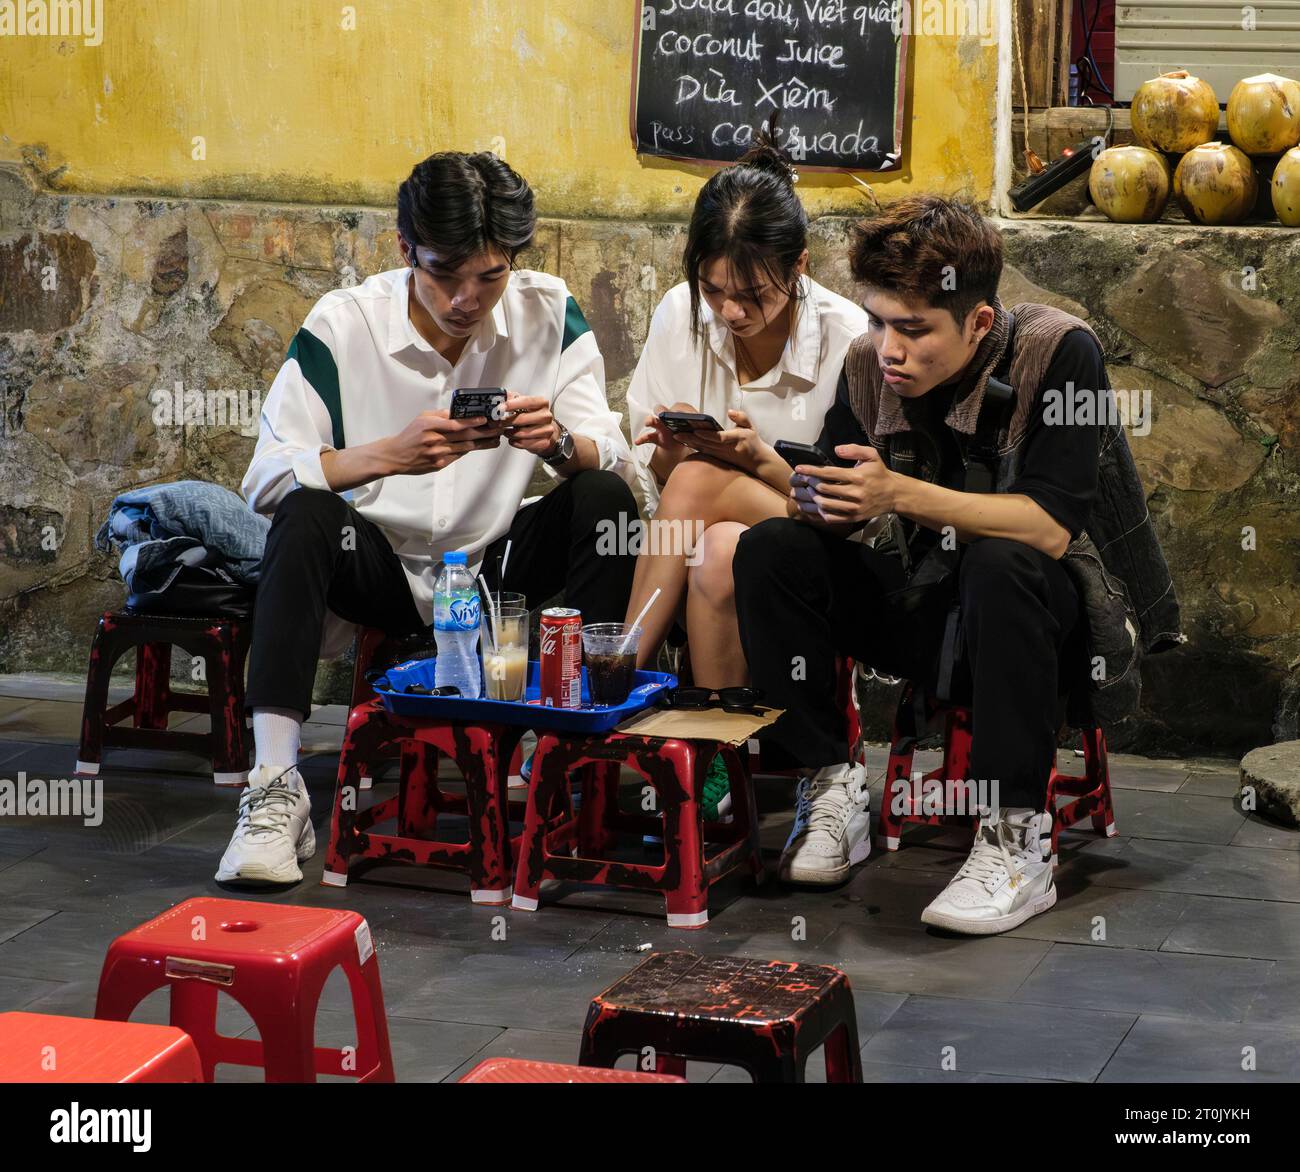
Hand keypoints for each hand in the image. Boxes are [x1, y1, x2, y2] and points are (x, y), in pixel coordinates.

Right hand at [386, 409, 507, 474]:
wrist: (396, 455)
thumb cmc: (410, 435)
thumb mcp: (422, 418)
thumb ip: (440, 415)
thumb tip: (458, 413)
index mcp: (430, 426)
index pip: (455, 424)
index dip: (471, 422)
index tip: (484, 419)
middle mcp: (435, 440)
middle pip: (465, 436)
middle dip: (484, 432)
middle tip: (497, 429)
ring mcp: (438, 454)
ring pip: (465, 447)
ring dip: (482, 443)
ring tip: (495, 439)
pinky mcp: (440, 464)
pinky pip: (458, 456)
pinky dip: (468, 450)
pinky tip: (478, 445)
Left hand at [504, 394, 559, 456]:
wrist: (545, 430)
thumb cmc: (532, 416)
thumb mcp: (524, 404)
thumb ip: (512, 399)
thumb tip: (501, 397)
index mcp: (542, 403)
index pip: (527, 401)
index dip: (512, 404)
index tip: (500, 408)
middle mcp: (546, 416)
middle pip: (523, 419)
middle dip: (507, 421)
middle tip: (498, 422)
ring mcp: (547, 430)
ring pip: (522, 433)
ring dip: (510, 433)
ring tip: (506, 431)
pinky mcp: (544, 442)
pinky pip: (524, 443)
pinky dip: (515, 442)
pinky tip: (513, 438)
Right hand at [634, 401, 695, 470]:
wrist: (682, 446)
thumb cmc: (692, 435)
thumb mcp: (699, 433)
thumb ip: (702, 429)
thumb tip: (709, 427)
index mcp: (680, 412)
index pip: (680, 407)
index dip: (681, 409)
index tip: (682, 412)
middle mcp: (668, 417)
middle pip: (662, 411)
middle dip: (662, 412)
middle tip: (665, 412)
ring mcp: (660, 426)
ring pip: (654, 420)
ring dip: (651, 420)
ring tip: (649, 422)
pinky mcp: (654, 436)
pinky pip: (647, 436)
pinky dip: (642, 438)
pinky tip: (637, 441)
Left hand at [672, 408, 769, 473]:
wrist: (756, 461)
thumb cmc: (752, 442)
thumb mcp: (751, 427)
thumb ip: (742, 417)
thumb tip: (730, 411)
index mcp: (735, 438)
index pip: (719, 437)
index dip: (707, 435)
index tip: (695, 430)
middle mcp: (726, 448)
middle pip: (706, 443)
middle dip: (691, 438)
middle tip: (676, 433)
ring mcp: (720, 454)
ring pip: (702, 448)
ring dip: (689, 443)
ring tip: (676, 437)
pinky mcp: (717, 457)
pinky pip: (703, 451)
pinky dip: (693, 447)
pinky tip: (683, 442)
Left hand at [791, 444, 896, 524]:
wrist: (894, 494)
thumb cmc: (880, 474)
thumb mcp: (872, 456)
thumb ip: (854, 449)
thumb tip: (836, 449)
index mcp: (857, 477)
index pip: (828, 473)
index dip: (811, 470)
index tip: (799, 469)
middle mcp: (855, 493)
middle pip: (823, 489)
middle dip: (809, 483)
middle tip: (801, 480)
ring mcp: (853, 507)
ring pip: (824, 504)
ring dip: (810, 498)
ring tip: (803, 493)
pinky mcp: (853, 518)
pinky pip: (830, 518)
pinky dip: (818, 513)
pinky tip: (813, 506)